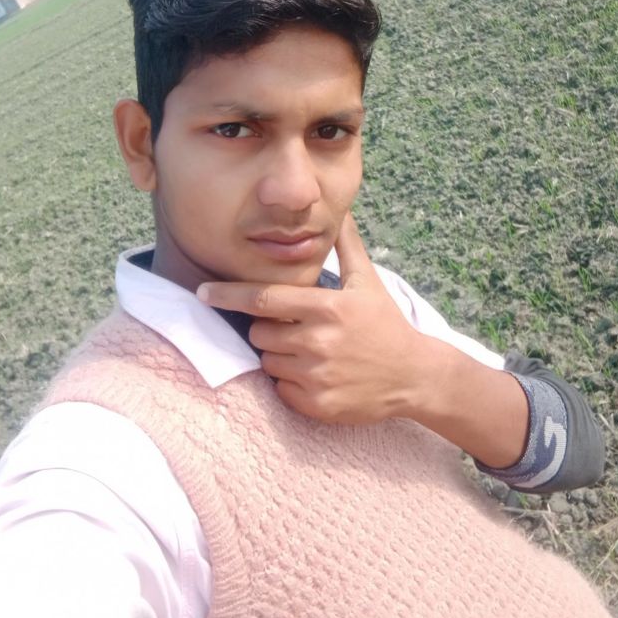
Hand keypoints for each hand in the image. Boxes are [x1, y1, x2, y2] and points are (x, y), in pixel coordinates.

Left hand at [196, 212, 422, 423]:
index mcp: (326, 309)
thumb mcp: (368, 281)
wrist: (414, 375)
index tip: (202, 292)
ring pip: (268, 362)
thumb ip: (347, 245)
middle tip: (295, 328)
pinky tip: (315, 375)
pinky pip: (280, 390)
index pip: (263, 299)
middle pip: (259, 333)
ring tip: (310, 351)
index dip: (228, 295)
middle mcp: (318, 343)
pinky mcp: (316, 405)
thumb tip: (340, 211)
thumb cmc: (385, 324)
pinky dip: (289, 383)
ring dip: (279, 355)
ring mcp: (316, 377)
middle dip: (267, 328)